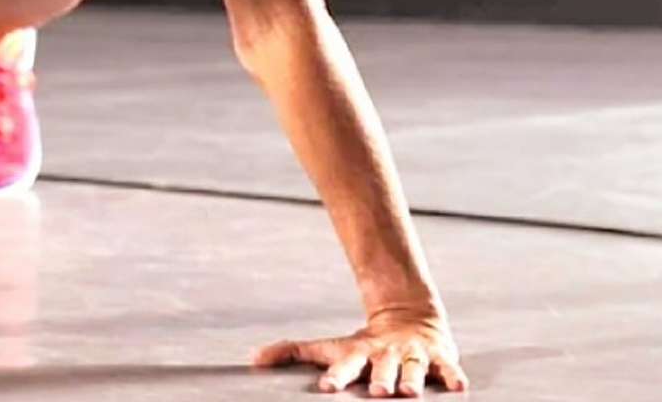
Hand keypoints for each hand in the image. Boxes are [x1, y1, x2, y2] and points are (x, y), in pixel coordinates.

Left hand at [252, 309, 468, 396]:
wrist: (408, 318)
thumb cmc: (362, 345)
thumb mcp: (331, 347)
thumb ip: (292, 351)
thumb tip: (253, 359)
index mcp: (360, 354)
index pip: (345, 366)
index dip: (336, 376)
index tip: (327, 389)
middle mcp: (386, 356)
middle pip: (382, 369)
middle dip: (380, 380)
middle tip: (377, 392)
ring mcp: (413, 356)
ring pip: (414, 370)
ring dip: (413, 381)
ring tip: (410, 393)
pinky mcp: (439, 358)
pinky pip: (448, 368)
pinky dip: (453, 376)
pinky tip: (459, 386)